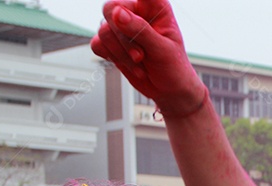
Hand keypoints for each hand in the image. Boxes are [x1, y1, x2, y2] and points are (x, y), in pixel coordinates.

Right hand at [91, 0, 207, 116]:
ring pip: (103, 30)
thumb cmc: (174, 67)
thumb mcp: (163, 50)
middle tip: (140, 55)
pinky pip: (97, 44)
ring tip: (141, 63)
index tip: (124, 9)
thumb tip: (117, 12)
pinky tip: (130, 65)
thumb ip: (141, 30)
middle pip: (110, 9)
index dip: (138, 0)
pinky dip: (113, 58)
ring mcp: (121, 26)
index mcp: (155, 6)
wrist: (170, 90)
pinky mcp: (111, 42)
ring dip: (121, 53)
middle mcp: (136, 12)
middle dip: (123, 38)